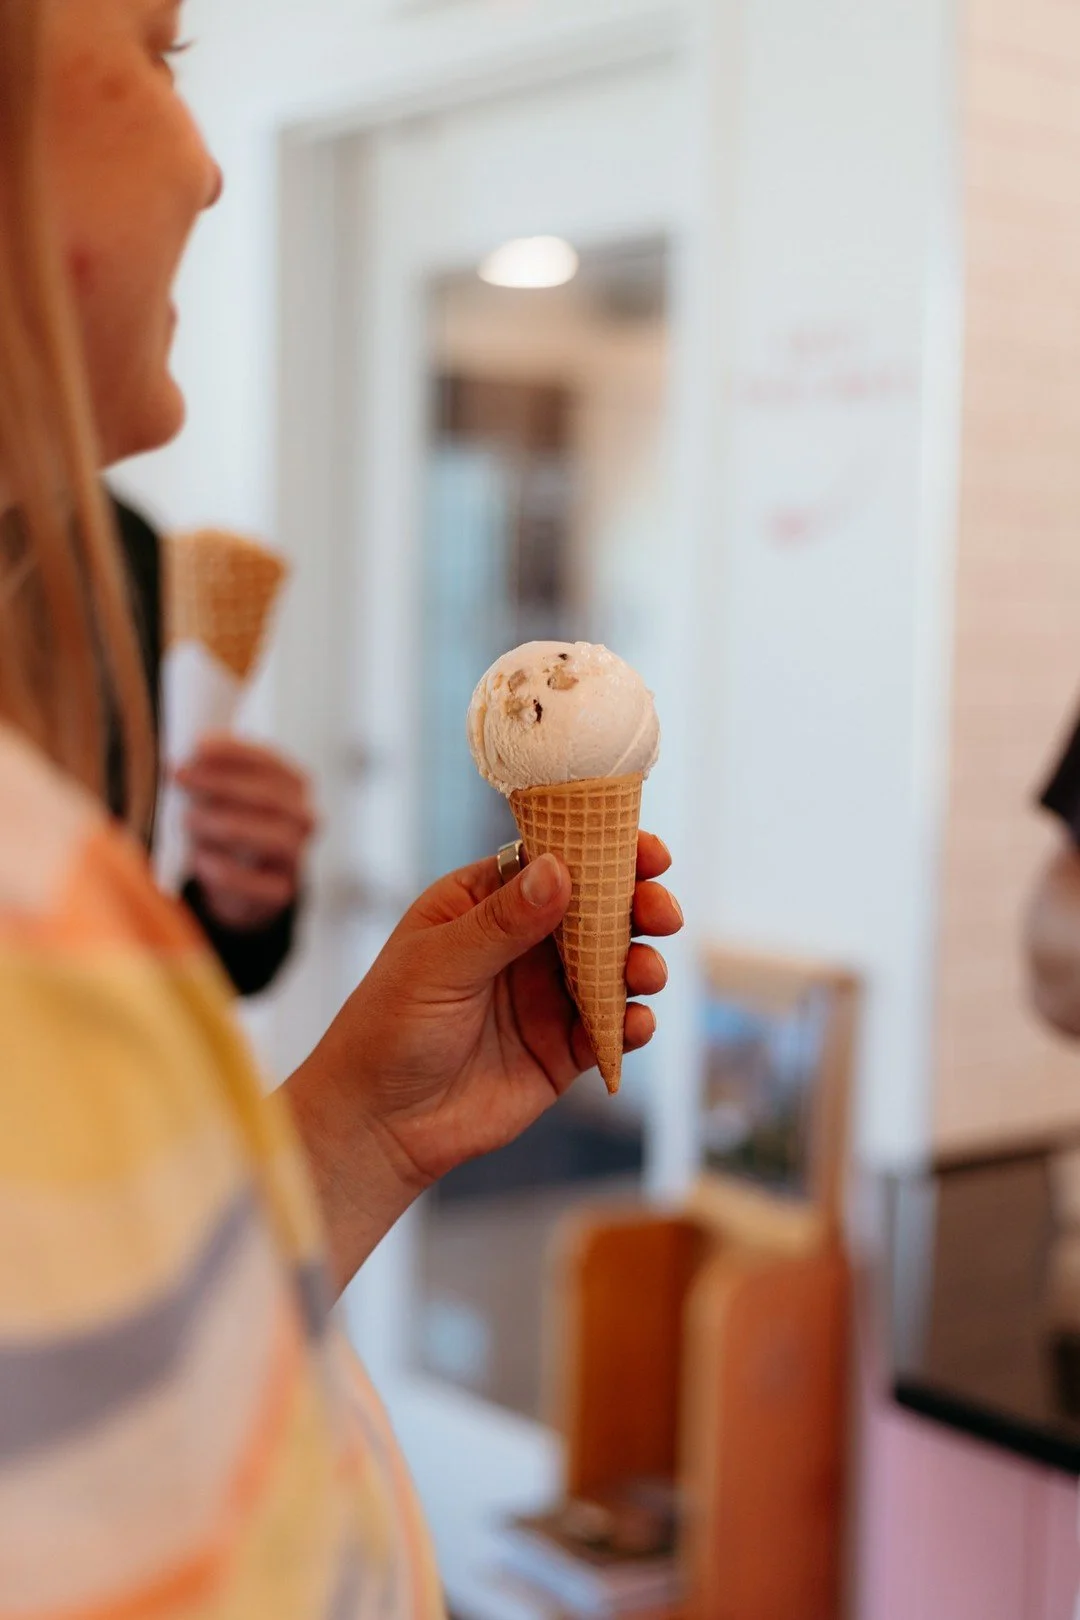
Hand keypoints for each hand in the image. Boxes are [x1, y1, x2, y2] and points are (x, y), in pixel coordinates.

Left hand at [174, 735, 317, 932]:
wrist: (243, 883)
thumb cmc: (228, 823)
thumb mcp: (222, 795)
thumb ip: (209, 775)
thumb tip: (182, 760)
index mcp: (293, 784)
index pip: (268, 761)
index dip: (233, 751)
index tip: (195, 745)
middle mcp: (303, 818)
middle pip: (269, 797)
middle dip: (221, 783)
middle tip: (180, 776)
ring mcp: (296, 856)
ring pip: (271, 838)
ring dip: (225, 824)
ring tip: (188, 819)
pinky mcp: (281, 892)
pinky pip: (258, 883)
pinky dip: (226, 871)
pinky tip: (200, 860)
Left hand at [287, 834, 681, 1289]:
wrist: (378, 1124)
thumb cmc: (387, 1029)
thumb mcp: (438, 965)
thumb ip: (502, 922)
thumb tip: (558, 870)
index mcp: (485, 902)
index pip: (554, 860)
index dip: (604, 850)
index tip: (647, 853)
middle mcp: (524, 943)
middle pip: (598, 909)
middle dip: (639, 905)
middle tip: (660, 913)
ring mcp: (547, 995)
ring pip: (615, 966)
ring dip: (642, 963)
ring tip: (643, 974)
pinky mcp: (563, 1049)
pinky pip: (612, 1027)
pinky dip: (633, 1022)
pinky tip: (633, 1024)